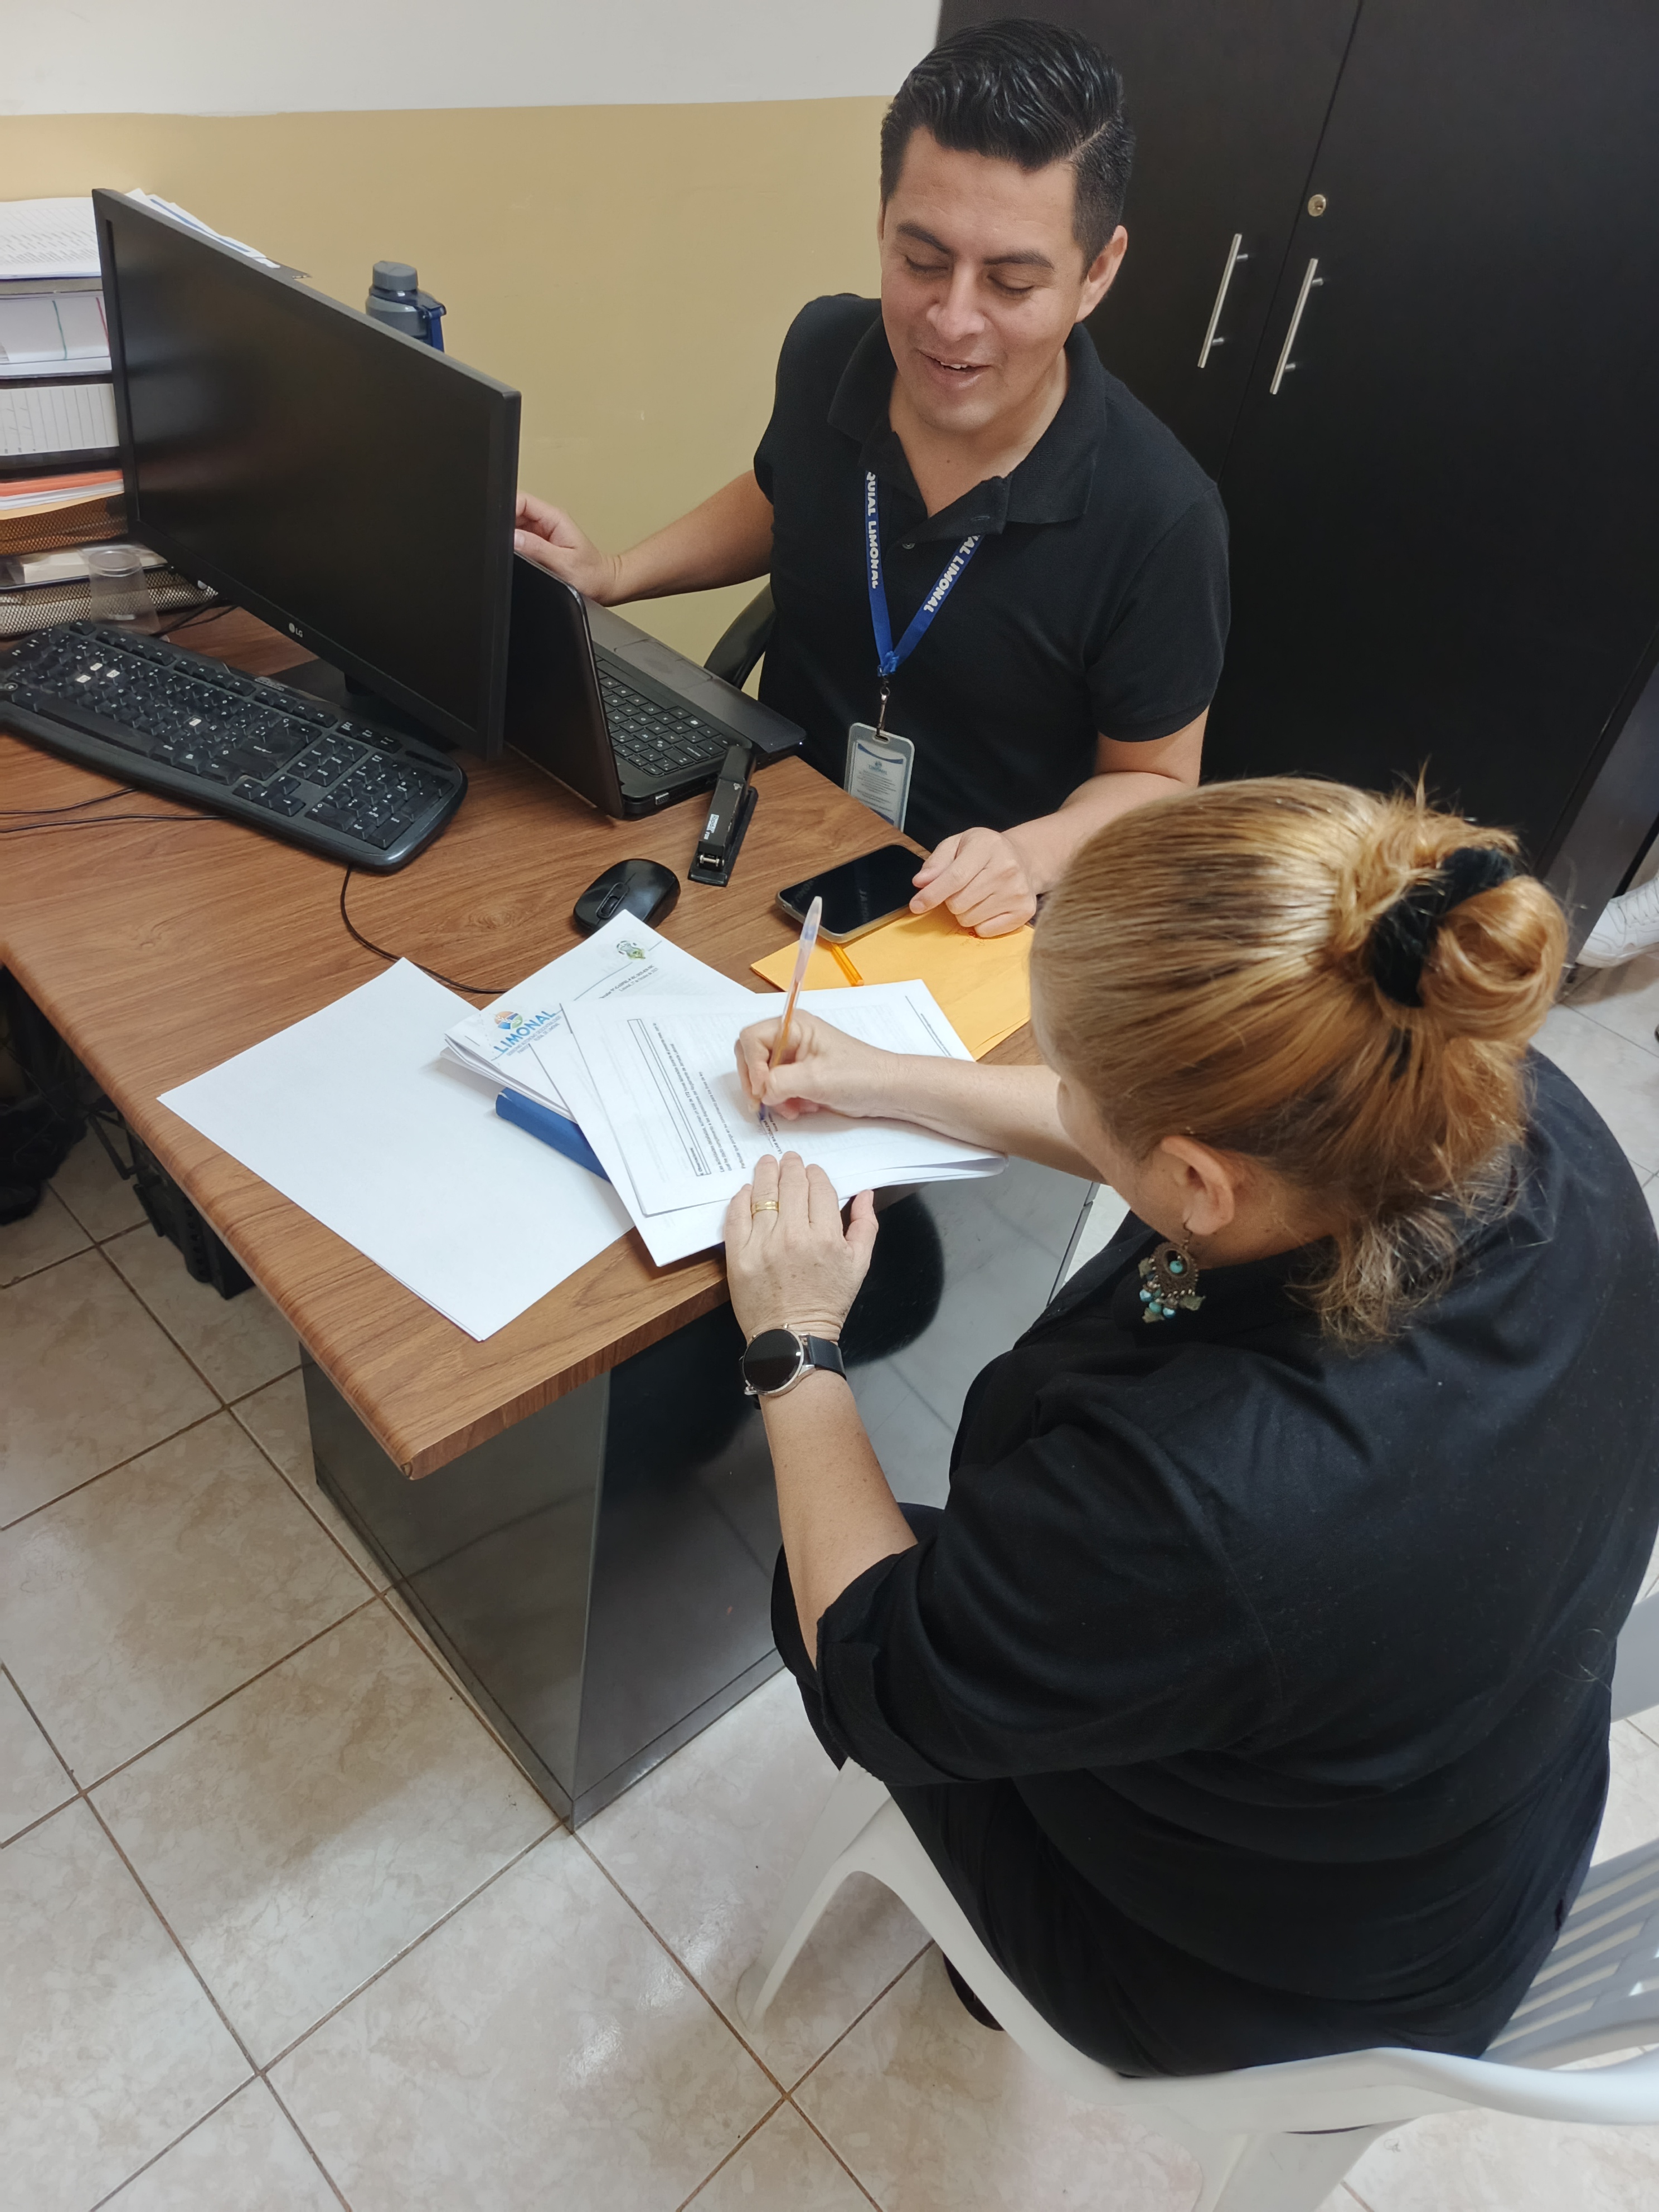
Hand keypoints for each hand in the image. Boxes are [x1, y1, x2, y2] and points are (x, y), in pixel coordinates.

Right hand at [512, 491, 623, 601]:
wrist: (602, 585)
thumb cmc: (591, 575)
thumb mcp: (563, 563)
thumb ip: (537, 549)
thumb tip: (513, 538)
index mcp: (555, 518)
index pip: (523, 501)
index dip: (507, 509)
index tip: (498, 526)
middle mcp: (547, 522)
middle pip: (515, 512)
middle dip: (505, 526)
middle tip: (506, 545)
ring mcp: (542, 532)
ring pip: (515, 526)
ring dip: (509, 538)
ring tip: (514, 553)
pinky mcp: (539, 544)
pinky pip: (520, 540)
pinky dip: (514, 547)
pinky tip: (518, 557)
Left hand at [724, 1151, 877, 1342]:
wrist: (795, 1337)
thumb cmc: (828, 1302)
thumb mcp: (859, 1265)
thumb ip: (865, 1225)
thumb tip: (865, 1194)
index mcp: (826, 1236)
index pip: (819, 1188)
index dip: (815, 1174)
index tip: (812, 1172)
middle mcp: (794, 1235)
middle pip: (791, 1185)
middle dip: (791, 1167)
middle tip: (789, 1159)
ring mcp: (763, 1244)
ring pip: (763, 1194)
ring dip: (766, 1173)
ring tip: (767, 1163)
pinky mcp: (738, 1255)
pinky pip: (737, 1215)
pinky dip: (741, 1198)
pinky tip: (747, 1190)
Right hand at [735, 1009, 897, 1121]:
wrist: (886, 1090)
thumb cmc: (859, 1075)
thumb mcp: (815, 1078)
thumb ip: (779, 1082)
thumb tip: (761, 1092)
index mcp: (794, 1026)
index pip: (751, 1039)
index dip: (751, 1065)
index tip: (762, 1088)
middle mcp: (790, 1038)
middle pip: (751, 1057)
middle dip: (756, 1083)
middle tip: (763, 1104)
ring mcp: (795, 1057)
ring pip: (762, 1076)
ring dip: (772, 1096)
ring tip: (793, 1109)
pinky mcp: (800, 1076)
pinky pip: (777, 1088)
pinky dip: (783, 1101)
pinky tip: (802, 1108)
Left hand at [909, 826, 1037, 935]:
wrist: (1022, 859)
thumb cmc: (985, 853)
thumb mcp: (958, 845)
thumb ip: (936, 862)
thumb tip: (921, 882)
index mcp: (987, 846)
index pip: (955, 877)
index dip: (932, 894)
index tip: (916, 905)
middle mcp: (1006, 869)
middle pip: (958, 903)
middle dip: (950, 900)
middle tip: (961, 889)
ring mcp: (1018, 892)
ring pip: (969, 919)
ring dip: (965, 912)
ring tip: (977, 895)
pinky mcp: (1024, 911)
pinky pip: (985, 931)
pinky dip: (980, 923)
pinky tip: (989, 906)